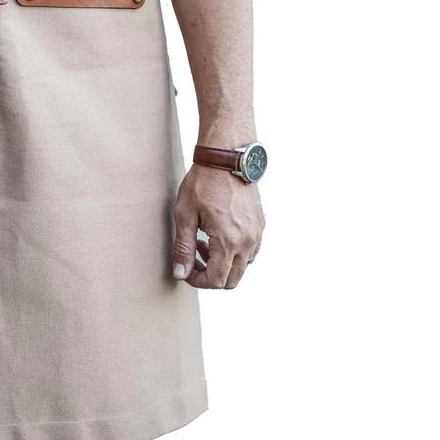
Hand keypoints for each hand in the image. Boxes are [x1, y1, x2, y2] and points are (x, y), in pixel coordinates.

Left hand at [172, 163, 264, 288]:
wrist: (227, 158)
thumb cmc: (203, 183)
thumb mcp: (185, 214)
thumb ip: (183, 248)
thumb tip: (180, 274)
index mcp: (228, 242)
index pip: (216, 280)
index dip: (197, 281)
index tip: (184, 269)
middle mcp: (247, 242)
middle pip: (232, 280)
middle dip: (210, 276)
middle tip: (193, 256)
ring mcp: (257, 234)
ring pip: (242, 267)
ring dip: (222, 264)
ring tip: (203, 242)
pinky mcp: (260, 226)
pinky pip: (250, 252)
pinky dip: (234, 253)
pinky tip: (218, 235)